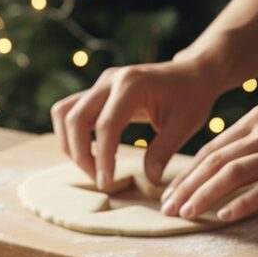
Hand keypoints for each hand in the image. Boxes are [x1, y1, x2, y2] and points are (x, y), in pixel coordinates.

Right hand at [50, 57, 226, 187]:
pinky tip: (91, 153)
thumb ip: (163, 152)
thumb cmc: (191, 97)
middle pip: (75, 118)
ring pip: (64, 113)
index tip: (107, 183)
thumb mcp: (184, 125)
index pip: (106, 125)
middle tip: (100, 180)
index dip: (103, 158)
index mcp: (132, 84)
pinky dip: (72, 135)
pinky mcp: (97, 91)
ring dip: (70, 144)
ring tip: (92, 168)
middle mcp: (110, 80)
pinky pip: (70, 111)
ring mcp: (101, 83)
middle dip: (81, 155)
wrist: (192, 73)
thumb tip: (150, 180)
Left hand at [161, 98, 257, 221]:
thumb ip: (256, 141)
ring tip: (186, 214)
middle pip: (215, 161)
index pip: (212, 149)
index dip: (187, 173)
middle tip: (167, 209)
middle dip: (186, 187)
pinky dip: (242, 204)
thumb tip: (225, 166)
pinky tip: (224, 216)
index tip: (170, 193)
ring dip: (204, 196)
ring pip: (233, 174)